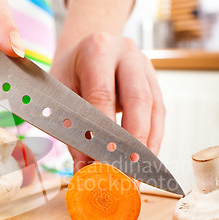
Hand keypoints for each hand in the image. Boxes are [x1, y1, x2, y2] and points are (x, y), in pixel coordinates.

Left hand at [50, 33, 165, 170]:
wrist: (84, 46)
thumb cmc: (69, 72)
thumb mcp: (60, 93)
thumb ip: (70, 128)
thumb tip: (84, 168)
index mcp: (96, 50)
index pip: (102, 95)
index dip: (103, 132)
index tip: (101, 162)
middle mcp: (126, 54)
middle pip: (137, 100)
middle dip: (133, 141)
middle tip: (126, 172)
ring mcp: (145, 66)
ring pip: (153, 109)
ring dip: (147, 145)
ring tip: (138, 173)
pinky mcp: (154, 81)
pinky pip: (159, 113)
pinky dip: (153, 139)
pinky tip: (145, 160)